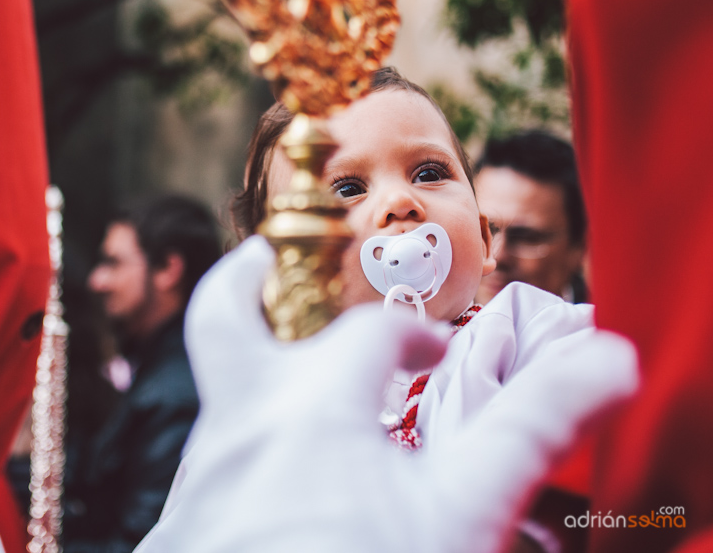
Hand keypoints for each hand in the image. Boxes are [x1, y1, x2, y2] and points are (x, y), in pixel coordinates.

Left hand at [137, 237, 637, 552]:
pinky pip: (207, 480)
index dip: (412, 336)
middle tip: (261, 257)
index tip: (438, 357)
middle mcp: (239, 428)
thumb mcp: (464, 509)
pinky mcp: (176, 535)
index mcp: (310, 405)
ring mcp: (197, 483)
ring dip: (262, 394)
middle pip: (221, 323)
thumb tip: (606, 360)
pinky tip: (279, 498)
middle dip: (240, 282)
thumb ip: (531, 426)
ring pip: (220, 409)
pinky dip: (246, 465)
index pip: (367, 335)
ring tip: (303, 405)